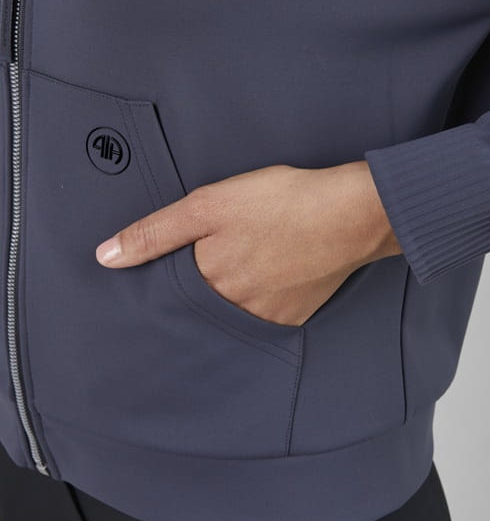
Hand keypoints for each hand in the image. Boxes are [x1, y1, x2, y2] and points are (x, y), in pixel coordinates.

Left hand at [96, 161, 401, 325]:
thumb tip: (106, 258)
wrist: (352, 215)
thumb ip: (155, 233)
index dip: (170, 275)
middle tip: (225, 253)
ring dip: (235, 291)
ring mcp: (267, 318)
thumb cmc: (280, 203)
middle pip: (203, 304)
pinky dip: (262, 295)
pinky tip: (273, 269)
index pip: (170, 292)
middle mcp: (234, 311)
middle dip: (204, 284)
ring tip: (250, 258)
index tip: (179, 262)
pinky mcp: (295, 316)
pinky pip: (265, 313)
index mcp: (207, 283)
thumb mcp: (208, 205)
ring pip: (234, 310)